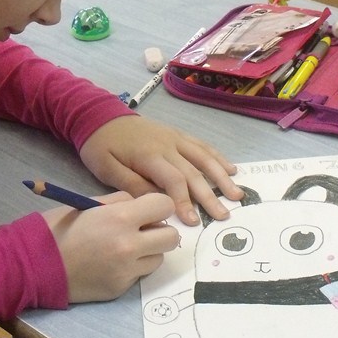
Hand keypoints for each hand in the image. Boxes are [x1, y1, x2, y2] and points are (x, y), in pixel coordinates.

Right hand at [42, 192, 178, 301]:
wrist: (33, 265)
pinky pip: (139, 274)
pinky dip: (131, 268)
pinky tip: (109, 263)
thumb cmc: (57, 228)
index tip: (149, 209)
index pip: (165, 206)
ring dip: (148, 251)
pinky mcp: (120, 289)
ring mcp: (126, 271)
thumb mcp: (88, 204)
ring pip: (158, 258)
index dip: (158, 206)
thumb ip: (120, 203)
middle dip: (160, 231)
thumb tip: (142, 206)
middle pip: (171, 237)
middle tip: (142, 230)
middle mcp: (130, 246)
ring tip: (123, 248)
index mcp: (121, 218)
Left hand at [78, 115, 243, 225]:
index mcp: (149, 155)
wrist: (100, 115)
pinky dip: (218, 157)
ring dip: (222, 177)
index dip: (185, 201)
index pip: (174, 181)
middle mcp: (168, 145)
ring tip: (237, 195)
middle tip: (224, 216)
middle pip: (194, 172)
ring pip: (204, 157)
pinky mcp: (177, 134)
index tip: (193, 222)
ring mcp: (175, 138)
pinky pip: (202, 145)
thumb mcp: (107, 169)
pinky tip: (231, 169)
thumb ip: (132, 185)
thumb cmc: (101, 146)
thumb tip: (157, 203)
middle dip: (210, 196)